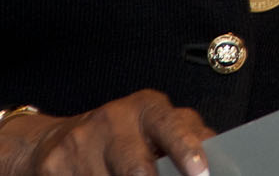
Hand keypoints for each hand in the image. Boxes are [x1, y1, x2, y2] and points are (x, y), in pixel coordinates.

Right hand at [0, 89, 214, 175]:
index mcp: (147, 108)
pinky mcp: (54, 165)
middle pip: (137, 169)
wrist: (56, 141)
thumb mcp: (157, 128)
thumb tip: (223, 157)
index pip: (170, 126)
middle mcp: (113, 119)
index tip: (200, 172)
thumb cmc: (124, 138)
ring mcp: (80, 143)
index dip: (186, 150)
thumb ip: (188, 138)